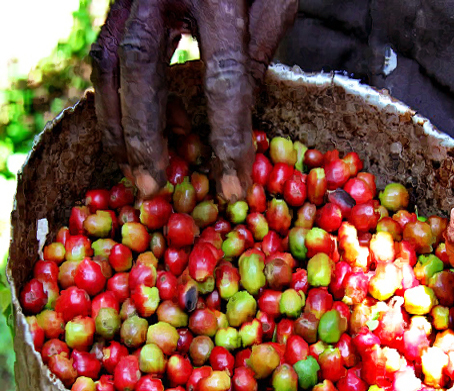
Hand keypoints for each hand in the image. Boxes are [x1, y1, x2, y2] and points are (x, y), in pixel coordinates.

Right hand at [90, 0, 297, 198]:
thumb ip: (257, 50)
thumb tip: (240, 113)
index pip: (222, 77)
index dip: (227, 137)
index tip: (232, 187)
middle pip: (141, 68)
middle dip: (145, 135)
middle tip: (153, 187)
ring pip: (109, 61)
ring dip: (117, 121)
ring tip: (132, 168)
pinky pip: (105, 50)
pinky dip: (114, 96)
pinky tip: (131, 126)